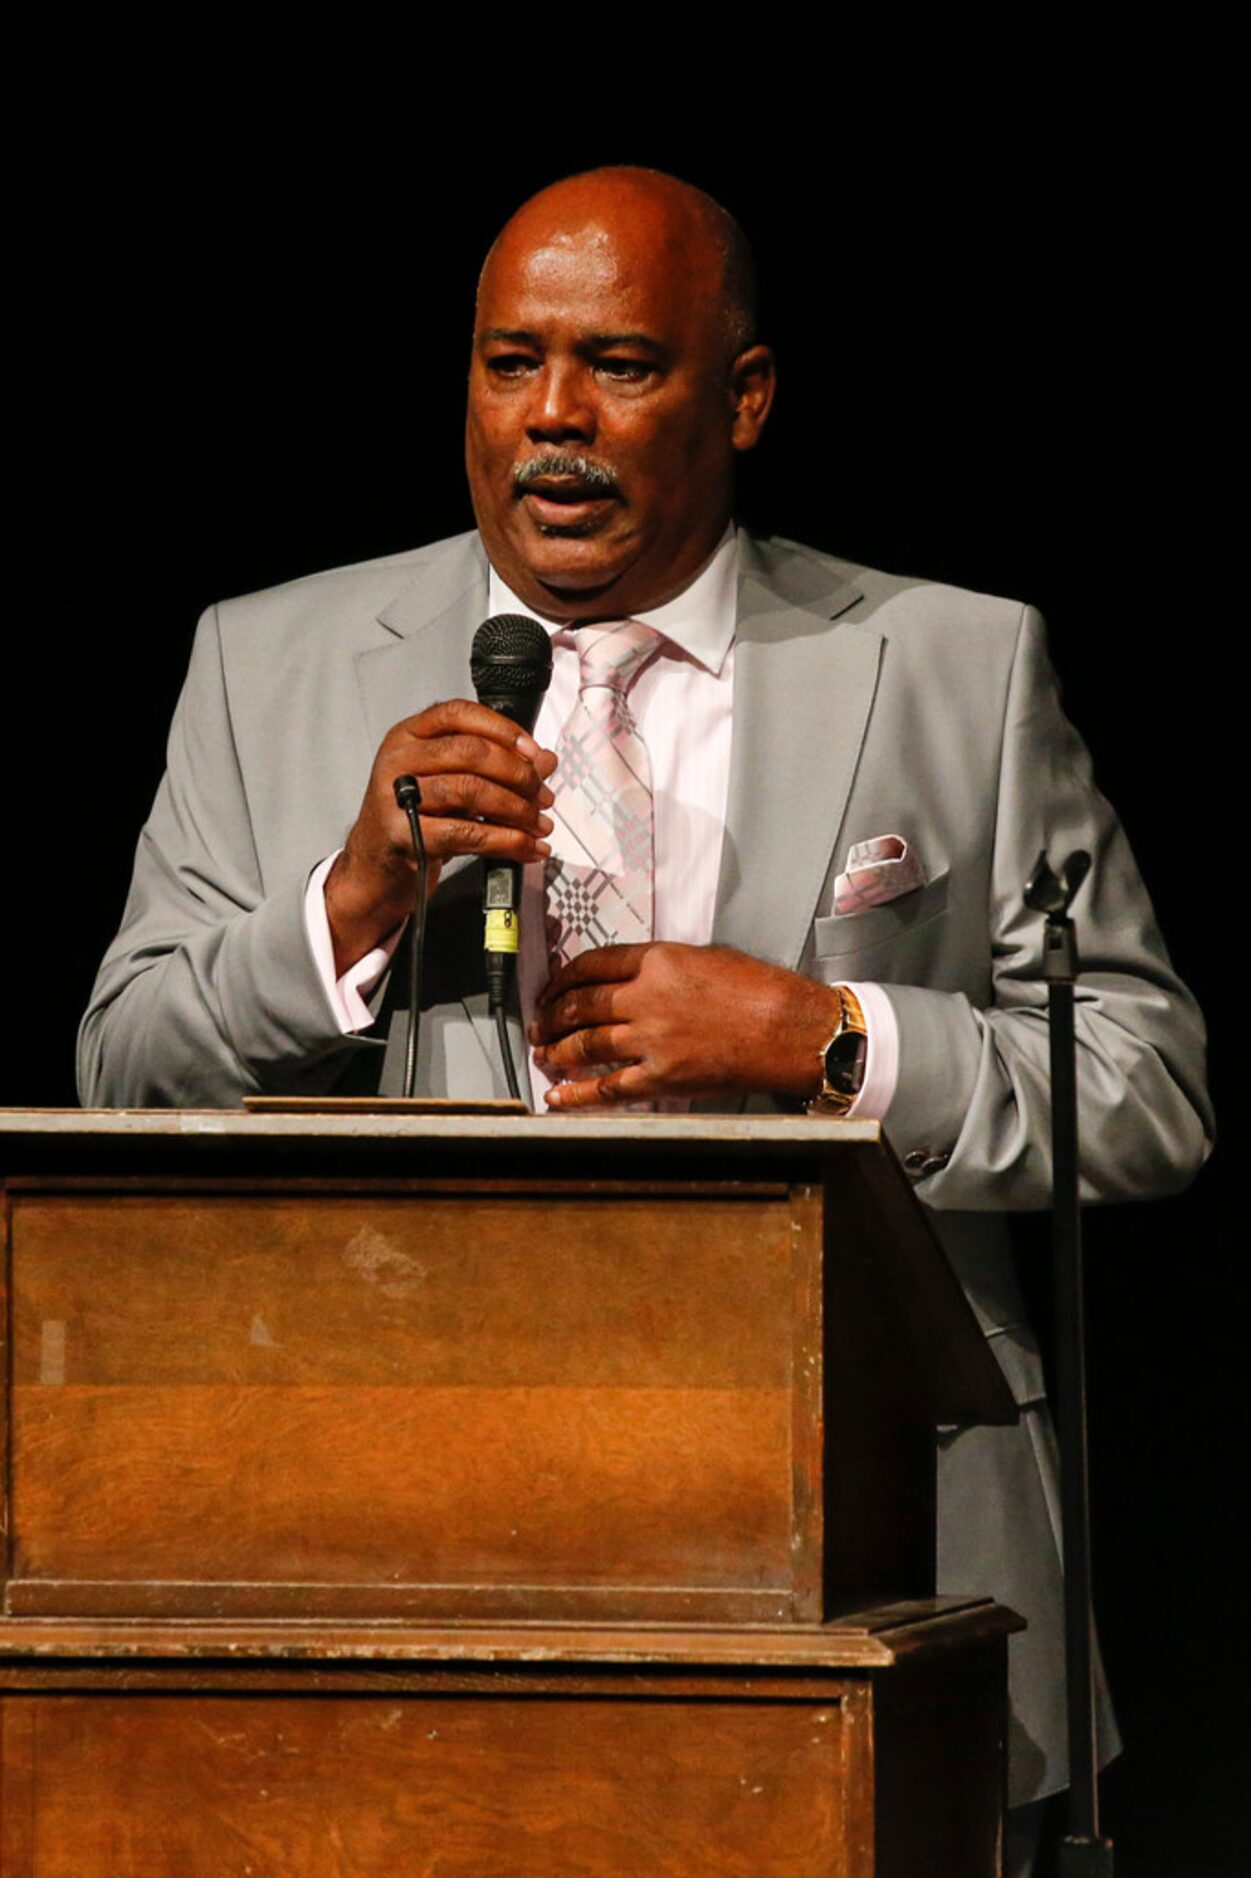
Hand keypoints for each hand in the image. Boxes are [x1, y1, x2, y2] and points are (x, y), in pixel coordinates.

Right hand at [325, 698, 556, 973]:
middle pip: (469, 752)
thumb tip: (545, 761)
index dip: (503, 730)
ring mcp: (396, 797)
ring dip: (516, 810)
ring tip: (539, 825)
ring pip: (470, 791)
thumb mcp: (452, 781)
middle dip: (518, 774)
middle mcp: (399, 759)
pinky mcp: (404, 835)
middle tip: (543, 796)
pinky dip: (506, 842)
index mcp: (410, 735)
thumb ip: (496, 765)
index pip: (459, 714)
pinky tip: (527, 849)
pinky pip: (466, 833)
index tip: (535, 754)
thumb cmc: (417, 817)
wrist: (375, 865)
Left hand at [530, 942, 841, 1108]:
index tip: (553, 987)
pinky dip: (578, 1094)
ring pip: (585, 1044)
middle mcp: (646, 997)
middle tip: (540, 1024)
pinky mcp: (662, 1077)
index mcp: (658, 961)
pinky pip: (608, 1088)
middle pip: (580, 1004)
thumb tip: (635, 979)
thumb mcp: (707, 958)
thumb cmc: (760, 991)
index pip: (592, 964)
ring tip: (544, 1055)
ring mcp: (651, 1039)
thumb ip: (664, 967)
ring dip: (557, 1051)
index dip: (563, 978)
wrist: (790, 1029)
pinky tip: (559, 1096)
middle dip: (551, 1016)